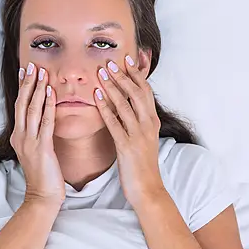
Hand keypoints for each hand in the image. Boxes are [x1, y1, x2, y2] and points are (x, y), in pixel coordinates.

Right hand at [11, 62, 64, 206]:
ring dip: (37, 89)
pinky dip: (48, 106)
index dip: (23, 87)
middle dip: (28, 83)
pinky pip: (45, 122)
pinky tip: (51, 93)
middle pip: (22, 103)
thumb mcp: (38, 150)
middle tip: (33, 65)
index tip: (27, 71)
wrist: (42, 196)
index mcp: (19, 136)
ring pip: (32, 109)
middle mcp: (21, 136)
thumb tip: (46, 117)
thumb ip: (39, 133)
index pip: (20, 106)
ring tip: (42, 73)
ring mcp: (29, 142)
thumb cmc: (44, 175)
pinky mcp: (41, 148)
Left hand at [93, 54, 166, 207]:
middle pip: (136, 93)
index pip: (145, 91)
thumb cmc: (142, 165)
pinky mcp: (127, 146)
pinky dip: (105, 108)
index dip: (136, 74)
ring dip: (112, 87)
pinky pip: (115, 123)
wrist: (148, 189)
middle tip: (110, 61)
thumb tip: (127, 106)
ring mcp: (138, 135)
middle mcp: (148, 124)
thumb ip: (138, 122)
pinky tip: (96, 97)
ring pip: (125, 104)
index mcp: (152, 121)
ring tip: (100, 73)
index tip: (126, 59)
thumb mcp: (144, 139)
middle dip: (123, 75)